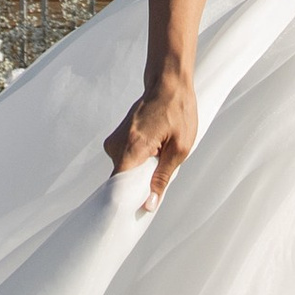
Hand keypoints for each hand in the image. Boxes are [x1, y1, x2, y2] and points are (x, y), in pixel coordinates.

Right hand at [106, 76, 198, 200]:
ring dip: (142, 170)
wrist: (168, 83)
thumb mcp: (179, 148)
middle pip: (122, 181)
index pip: (116, 187)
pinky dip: (139, 161)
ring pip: (125, 171)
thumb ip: (162, 179)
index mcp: (131, 148)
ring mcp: (114, 142)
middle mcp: (116, 146)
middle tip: (161, 172)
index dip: (125, 203)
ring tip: (161, 153)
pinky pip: (126, 160)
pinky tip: (155, 148)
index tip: (135, 211)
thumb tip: (148, 205)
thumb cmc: (177, 111)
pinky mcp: (117, 139)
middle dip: (140, 184)